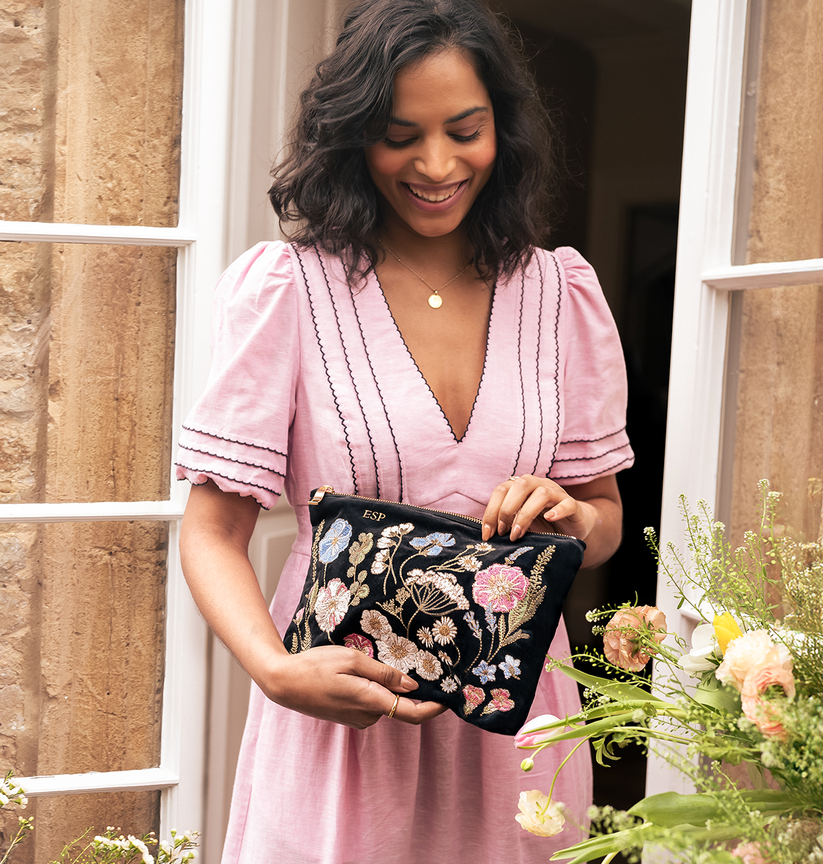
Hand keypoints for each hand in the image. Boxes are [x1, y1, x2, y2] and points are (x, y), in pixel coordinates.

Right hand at [264, 645, 447, 729]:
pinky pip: (371, 703)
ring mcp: (357, 719)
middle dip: (409, 687)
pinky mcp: (348, 716)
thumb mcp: (352, 660)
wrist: (284, 683)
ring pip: (384, 702)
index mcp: (371, 701)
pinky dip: (374, 690)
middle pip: (400, 704)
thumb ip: (384, 674)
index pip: (413, 713)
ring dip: (388, 686)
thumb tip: (413, 685)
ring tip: (376, 660)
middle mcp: (367, 716)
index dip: (435, 708)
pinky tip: (361, 672)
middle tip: (414, 661)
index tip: (450, 697)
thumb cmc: (316, 666)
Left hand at [482, 474, 596, 542]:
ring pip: (542, 493)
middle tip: (502, 532)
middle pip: (521, 485)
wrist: (573, 526)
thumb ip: (506, 523)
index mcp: (522, 487)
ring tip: (518, 534)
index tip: (487, 533)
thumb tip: (486, 536)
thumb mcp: (520, 523)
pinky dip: (558, 510)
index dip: (491, 510)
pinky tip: (549, 519)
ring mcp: (557, 494)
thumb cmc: (543, 524)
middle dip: (507, 509)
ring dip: (526, 514)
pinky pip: (568, 503)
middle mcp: (539, 485)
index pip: (502, 489)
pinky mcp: (574, 506)